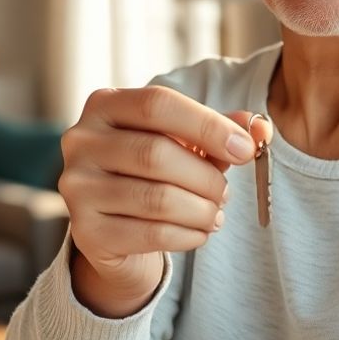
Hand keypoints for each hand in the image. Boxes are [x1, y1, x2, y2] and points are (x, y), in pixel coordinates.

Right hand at [58, 86, 271, 317]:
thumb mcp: (185, 144)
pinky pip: (150, 234)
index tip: (246, 149)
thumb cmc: (152, 174)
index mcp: (104, 105)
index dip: (207, 125)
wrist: (113, 230)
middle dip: (205, 177)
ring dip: (201, 210)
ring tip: (214, 214)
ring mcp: (77, 187)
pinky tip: (198, 233)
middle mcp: (80, 141)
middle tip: (225, 192)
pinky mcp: (86, 232)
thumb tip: (261, 129)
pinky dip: (187, 235)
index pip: (157, 104)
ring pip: (156, 198)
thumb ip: (221, 130)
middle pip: (155, 153)